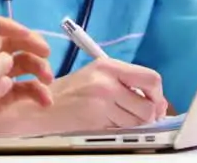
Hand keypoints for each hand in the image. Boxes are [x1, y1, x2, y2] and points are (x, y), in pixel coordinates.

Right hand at [0, 58, 168, 136]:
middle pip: (150, 104)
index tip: (156, 103)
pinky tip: (104, 124)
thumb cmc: (68, 93)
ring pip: (138, 120)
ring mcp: (102, 100)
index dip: (158, 95)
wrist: (38, 105)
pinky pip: (122, 130)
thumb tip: (158, 102)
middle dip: (149, 115)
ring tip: (115, 119)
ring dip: (132, 125)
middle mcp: (108, 80)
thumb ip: (125, 85)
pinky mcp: (96, 118)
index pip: (151, 79)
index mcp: (109, 66)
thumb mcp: (97, 78)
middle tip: (139, 118)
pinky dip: (118, 131)